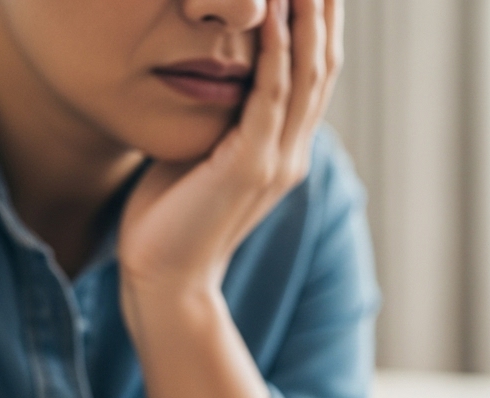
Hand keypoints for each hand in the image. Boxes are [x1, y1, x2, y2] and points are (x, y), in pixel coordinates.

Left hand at [111, 0, 345, 397]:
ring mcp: (277, 159)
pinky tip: (271, 13)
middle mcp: (292, 151)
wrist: (165, 278)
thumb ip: (218, 116)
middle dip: (324, 10)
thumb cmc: (171, 216)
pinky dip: (274, 53)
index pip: (315, 73)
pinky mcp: (249, 167)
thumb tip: (208, 74)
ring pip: (306, 76)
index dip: (320, 23)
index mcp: (285, 147)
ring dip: (308, 18)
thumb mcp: (200, 152)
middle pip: (323, 66)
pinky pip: (269, 98)